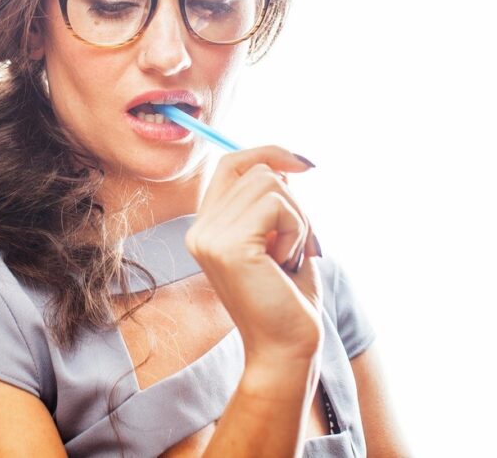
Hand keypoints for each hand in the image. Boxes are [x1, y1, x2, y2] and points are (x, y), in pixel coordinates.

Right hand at [185, 146, 323, 371]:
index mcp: (206, 226)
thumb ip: (273, 202)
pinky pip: (278, 205)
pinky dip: (296, 230)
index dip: (266, 152)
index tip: (304, 163)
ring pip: (270, 183)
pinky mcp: (229, 246)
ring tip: (288, 257)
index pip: (230, 163)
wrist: (287, 350)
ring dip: (297, 218)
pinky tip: (287, 263)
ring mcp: (210, 236)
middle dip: (293, 203)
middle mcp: (200, 228)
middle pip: (257, 170)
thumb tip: (285, 164)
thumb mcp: (280, 239)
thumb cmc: (289, 299)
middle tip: (294, 247)